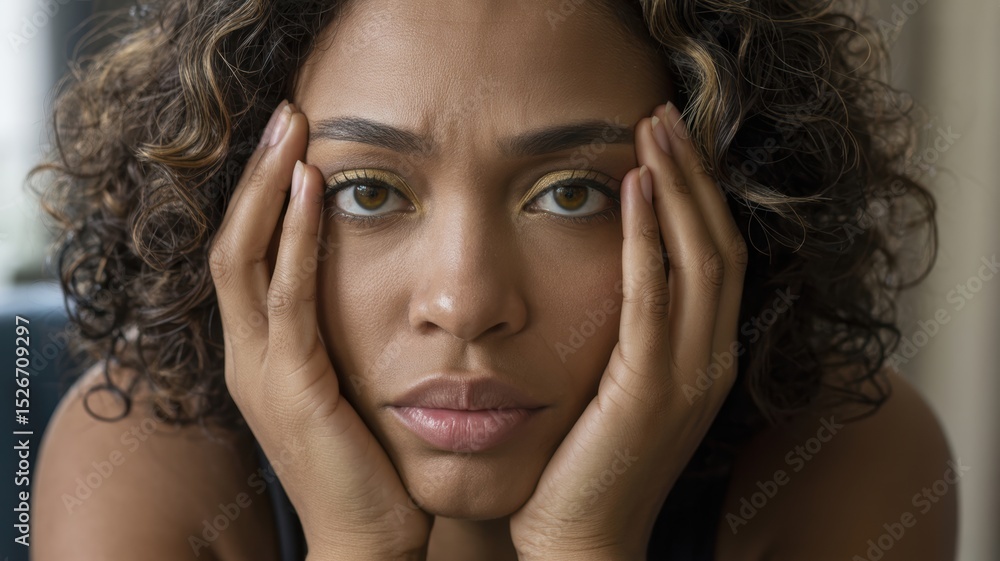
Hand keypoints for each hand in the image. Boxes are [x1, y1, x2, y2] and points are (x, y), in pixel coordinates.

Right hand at [209, 100, 430, 560]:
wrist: (371, 540)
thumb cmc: (371, 465)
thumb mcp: (349, 386)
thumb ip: (343, 336)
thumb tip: (375, 282)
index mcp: (261, 356)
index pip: (245, 258)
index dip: (260, 197)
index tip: (292, 144)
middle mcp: (247, 358)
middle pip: (232, 244)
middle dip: (256, 176)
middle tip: (286, 114)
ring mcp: (261, 372)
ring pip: (244, 259)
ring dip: (268, 189)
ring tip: (293, 130)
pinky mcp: (292, 386)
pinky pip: (287, 297)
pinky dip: (295, 239)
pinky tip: (313, 192)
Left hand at [509, 102, 747, 559]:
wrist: (581, 541)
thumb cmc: (589, 465)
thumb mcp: (619, 387)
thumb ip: (630, 335)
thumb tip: (613, 276)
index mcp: (706, 358)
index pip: (717, 258)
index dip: (700, 196)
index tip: (672, 143)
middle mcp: (712, 359)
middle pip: (718, 244)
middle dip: (694, 174)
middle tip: (665, 113)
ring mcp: (689, 375)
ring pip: (699, 258)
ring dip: (676, 187)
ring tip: (653, 129)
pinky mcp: (650, 388)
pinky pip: (653, 295)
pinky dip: (645, 236)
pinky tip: (631, 187)